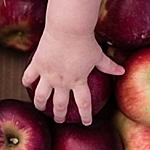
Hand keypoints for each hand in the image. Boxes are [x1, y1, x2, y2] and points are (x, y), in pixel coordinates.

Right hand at [32, 0, 99, 134]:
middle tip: (59, 120)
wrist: (68, 26)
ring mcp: (48, 74)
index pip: (83, 104)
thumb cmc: (85, 40)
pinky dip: (27, 81)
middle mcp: (62, 82)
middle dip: (60, 115)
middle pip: (60, 105)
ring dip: (40, 104)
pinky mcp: (38, 64)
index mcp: (79, 81)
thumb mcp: (98, 55)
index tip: (86, 122)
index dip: (85, 115)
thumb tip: (123, 71)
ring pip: (41, 96)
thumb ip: (109, 66)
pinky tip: (26, 84)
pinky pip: (29, 76)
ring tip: (40, 107)